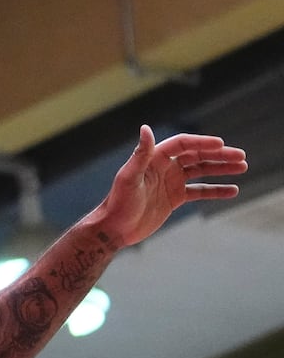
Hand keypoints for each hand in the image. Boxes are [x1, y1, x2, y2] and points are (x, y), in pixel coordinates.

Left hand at [91, 125, 245, 246]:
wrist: (114, 229)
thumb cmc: (118, 203)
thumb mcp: (129, 178)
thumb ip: (140, 155)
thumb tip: (145, 128)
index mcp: (154, 159)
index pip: (183, 144)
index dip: (202, 143)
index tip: (222, 145)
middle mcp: (164, 167)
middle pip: (197, 156)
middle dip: (219, 155)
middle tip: (241, 157)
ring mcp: (171, 182)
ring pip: (201, 171)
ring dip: (221, 168)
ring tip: (242, 167)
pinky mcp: (174, 198)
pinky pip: (199, 190)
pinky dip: (215, 190)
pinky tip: (232, 190)